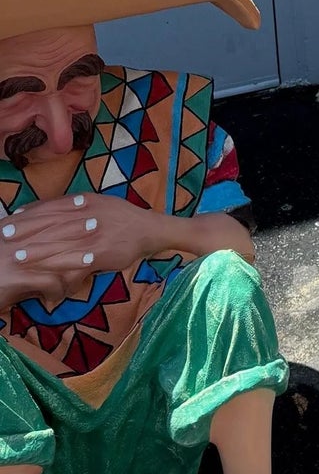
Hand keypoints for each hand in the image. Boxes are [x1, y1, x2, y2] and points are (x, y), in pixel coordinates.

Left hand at [2, 193, 176, 295]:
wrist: (150, 230)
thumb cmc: (121, 217)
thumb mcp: (100, 203)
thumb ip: (77, 205)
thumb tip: (50, 207)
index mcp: (88, 202)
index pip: (55, 206)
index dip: (32, 213)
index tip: (12, 219)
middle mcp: (90, 216)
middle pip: (54, 223)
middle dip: (28, 231)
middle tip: (6, 236)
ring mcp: (96, 234)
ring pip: (62, 243)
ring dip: (38, 250)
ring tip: (18, 256)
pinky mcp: (102, 252)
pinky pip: (78, 260)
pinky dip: (61, 266)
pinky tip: (46, 272)